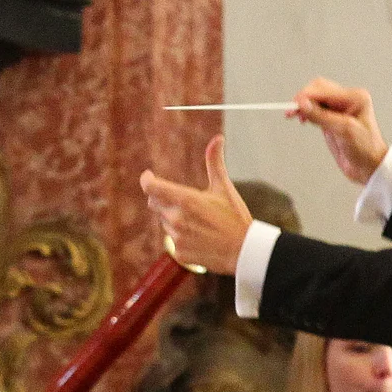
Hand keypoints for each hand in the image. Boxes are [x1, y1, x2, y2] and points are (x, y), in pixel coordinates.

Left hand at [141, 137, 253, 275]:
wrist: (245, 251)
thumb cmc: (235, 217)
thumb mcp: (224, 188)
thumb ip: (215, 162)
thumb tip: (218, 138)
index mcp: (185, 200)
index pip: (150, 188)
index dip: (147, 180)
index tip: (149, 176)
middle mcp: (177, 219)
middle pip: (155, 203)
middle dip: (163, 198)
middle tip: (185, 200)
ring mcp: (176, 238)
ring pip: (164, 221)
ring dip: (173, 217)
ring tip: (199, 221)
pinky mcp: (179, 253)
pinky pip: (172, 240)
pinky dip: (181, 236)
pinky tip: (200, 236)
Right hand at [290, 78, 388, 185]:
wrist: (369, 167)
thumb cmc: (366, 149)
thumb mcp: (343, 130)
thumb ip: (321, 116)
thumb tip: (303, 104)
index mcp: (355, 98)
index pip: (324, 89)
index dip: (307, 96)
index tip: (294, 105)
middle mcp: (347, 100)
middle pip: (318, 90)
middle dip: (303, 99)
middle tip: (291, 111)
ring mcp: (339, 109)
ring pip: (315, 99)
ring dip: (303, 105)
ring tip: (293, 115)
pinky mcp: (331, 119)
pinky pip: (315, 109)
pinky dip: (306, 112)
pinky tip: (302, 118)